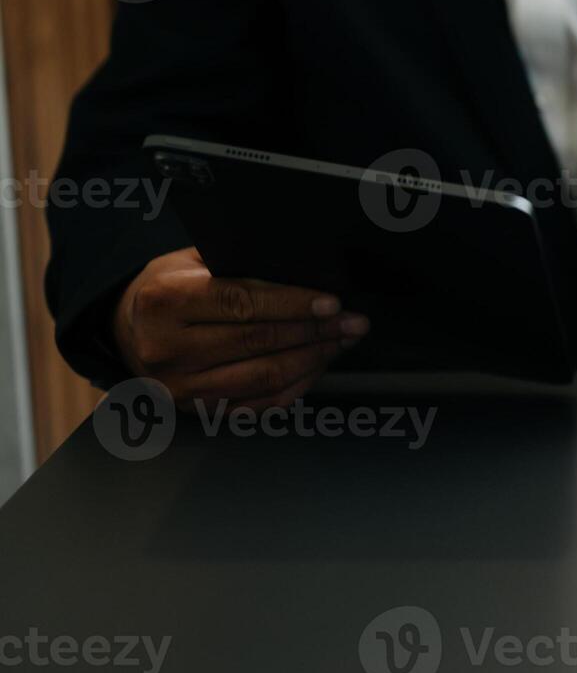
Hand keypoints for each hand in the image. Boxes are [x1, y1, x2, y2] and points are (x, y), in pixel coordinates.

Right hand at [111, 248, 367, 409]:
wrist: (126, 330)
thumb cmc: (169, 289)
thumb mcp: (190, 261)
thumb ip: (238, 264)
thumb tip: (304, 270)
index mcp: (165, 301)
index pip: (240, 303)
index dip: (292, 304)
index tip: (332, 302)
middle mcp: (167, 348)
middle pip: (258, 342)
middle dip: (315, 331)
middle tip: (353, 322)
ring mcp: (180, 386)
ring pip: (264, 377)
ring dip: (313, 359)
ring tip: (342, 341)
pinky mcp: (196, 410)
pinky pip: (260, 403)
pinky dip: (297, 385)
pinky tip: (318, 365)